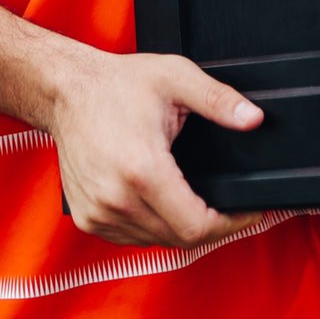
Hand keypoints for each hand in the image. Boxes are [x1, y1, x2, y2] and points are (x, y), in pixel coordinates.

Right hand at [51, 48, 265, 247]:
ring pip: (156, 240)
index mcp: (142, 169)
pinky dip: (152, 227)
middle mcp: (116, 199)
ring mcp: (98, 213)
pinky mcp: (88, 218)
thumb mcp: (175, 78)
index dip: (230, 225)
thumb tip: (253, 119)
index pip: (196, 226)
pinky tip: (160, 201)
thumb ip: (218, 100)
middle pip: (180, 238)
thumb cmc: (117, 84)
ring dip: (180, 227)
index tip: (247, 213)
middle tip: (227, 206)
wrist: (66, 90)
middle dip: (210, 226)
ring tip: (193, 199)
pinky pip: (132, 237)